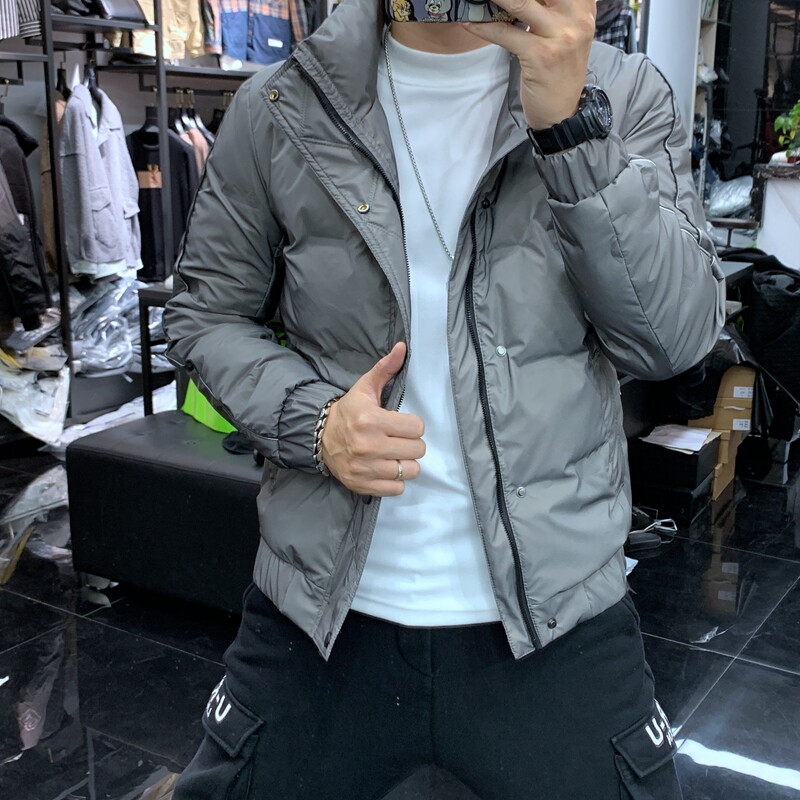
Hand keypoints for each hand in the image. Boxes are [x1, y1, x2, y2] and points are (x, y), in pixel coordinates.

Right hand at [321, 342, 425, 496]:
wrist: (320, 437)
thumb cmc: (349, 411)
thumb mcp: (365, 388)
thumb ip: (386, 369)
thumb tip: (403, 347)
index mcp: (372, 420)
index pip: (417, 428)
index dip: (412, 425)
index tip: (401, 424)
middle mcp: (369, 446)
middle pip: (418, 450)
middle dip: (411, 444)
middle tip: (399, 439)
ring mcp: (366, 468)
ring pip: (410, 470)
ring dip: (406, 463)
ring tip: (394, 455)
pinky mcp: (363, 485)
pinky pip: (397, 488)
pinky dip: (395, 480)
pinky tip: (386, 468)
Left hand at [461, 0, 595, 130]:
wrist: (563, 111)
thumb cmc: (558, 70)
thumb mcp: (565, 31)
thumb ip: (552, 7)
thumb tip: (516, 0)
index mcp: (583, 5)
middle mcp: (577, 16)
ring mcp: (561, 36)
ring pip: (521, 2)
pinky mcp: (542, 57)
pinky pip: (507, 34)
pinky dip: (484, 27)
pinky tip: (469, 22)